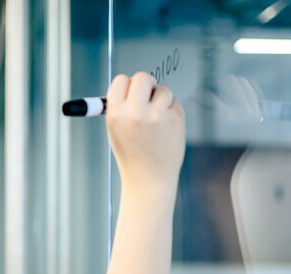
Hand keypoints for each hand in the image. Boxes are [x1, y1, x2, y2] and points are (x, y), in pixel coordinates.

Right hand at [105, 72, 185, 191]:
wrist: (149, 178)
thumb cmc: (132, 155)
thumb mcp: (115, 130)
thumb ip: (121, 106)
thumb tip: (130, 83)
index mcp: (115, 115)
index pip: (121, 80)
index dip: (127, 85)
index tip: (131, 91)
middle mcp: (135, 113)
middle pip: (142, 77)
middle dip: (147, 84)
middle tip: (148, 95)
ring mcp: (157, 115)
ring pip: (162, 89)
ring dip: (161, 99)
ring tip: (156, 120)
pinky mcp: (175, 119)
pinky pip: (175, 102)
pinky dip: (172, 110)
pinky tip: (166, 128)